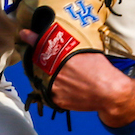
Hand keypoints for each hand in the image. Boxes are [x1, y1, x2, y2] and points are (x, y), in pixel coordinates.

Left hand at [18, 30, 134, 126]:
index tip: (24, 34)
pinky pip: (49, 92)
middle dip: (39, 60)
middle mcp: (53, 72)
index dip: (32, 38)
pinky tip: (65, 86)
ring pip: (42, 79)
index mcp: (61, 57)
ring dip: (45, 75)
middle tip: (44, 57)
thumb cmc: (101, 69)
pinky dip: (54, 88)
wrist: (109, 93)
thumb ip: (69, 47)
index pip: (41, 44)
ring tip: (58, 74)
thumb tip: (61, 41)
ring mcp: (53, 88)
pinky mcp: (56, 100)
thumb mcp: (86, 50)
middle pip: (39, 63)